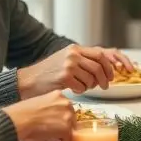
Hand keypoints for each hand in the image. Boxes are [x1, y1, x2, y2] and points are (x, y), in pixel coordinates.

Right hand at [3, 89, 74, 140]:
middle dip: (63, 131)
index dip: (60, 122)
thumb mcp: (39, 107)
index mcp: (58, 95)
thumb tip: (55, 129)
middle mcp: (66, 103)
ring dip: (63, 139)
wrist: (16, 121)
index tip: (55, 128)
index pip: (66, 110)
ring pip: (71, 131)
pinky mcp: (66, 129)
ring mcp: (67, 116)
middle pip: (71, 120)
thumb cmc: (21, 116)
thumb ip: (52, 114)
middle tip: (54, 139)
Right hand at [17, 45, 131, 97]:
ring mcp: (68, 65)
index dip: (109, 66)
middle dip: (105, 78)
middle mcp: (73, 54)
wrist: (29, 80)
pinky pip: (82, 87)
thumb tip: (102, 69)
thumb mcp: (65, 59)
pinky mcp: (64, 77)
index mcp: (75, 49)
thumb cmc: (48, 73)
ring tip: (83, 88)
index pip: (100, 54)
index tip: (111, 76)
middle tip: (105, 86)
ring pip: (91, 78)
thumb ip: (82, 60)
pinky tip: (74, 90)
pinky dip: (81, 91)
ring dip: (91, 86)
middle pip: (99, 66)